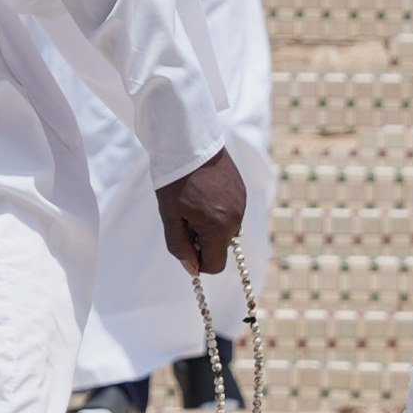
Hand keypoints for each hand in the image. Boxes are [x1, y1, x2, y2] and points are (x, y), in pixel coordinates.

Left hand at [155, 147, 245, 273]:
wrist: (188, 141)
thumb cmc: (174, 180)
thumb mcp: (170, 217)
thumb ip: (180, 247)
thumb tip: (193, 270)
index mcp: (218, 227)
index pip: (216, 265)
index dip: (198, 262)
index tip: (185, 243)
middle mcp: (236, 218)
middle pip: (221, 247)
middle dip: (203, 241)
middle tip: (184, 217)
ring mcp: (242, 203)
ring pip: (226, 231)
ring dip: (210, 226)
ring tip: (194, 202)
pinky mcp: (242, 191)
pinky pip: (231, 214)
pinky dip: (218, 211)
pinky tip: (204, 192)